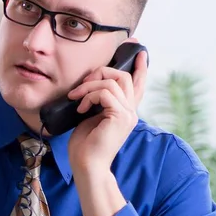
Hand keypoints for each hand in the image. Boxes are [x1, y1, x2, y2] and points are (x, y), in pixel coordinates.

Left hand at [67, 48, 147, 176]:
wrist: (86, 165)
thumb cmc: (85, 145)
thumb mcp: (91, 116)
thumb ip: (97, 101)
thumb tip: (90, 85)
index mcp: (125, 111)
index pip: (138, 84)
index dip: (140, 66)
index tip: (139, 49)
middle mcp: (131, 111)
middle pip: (124, 76)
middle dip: (100, 72)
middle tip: (81, 84)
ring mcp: (128, 114)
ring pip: (114, 81)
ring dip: (89, 85)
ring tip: (76, 98)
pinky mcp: (120, 117)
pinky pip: (105, 92)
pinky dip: (89, 96)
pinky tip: (80, 108)